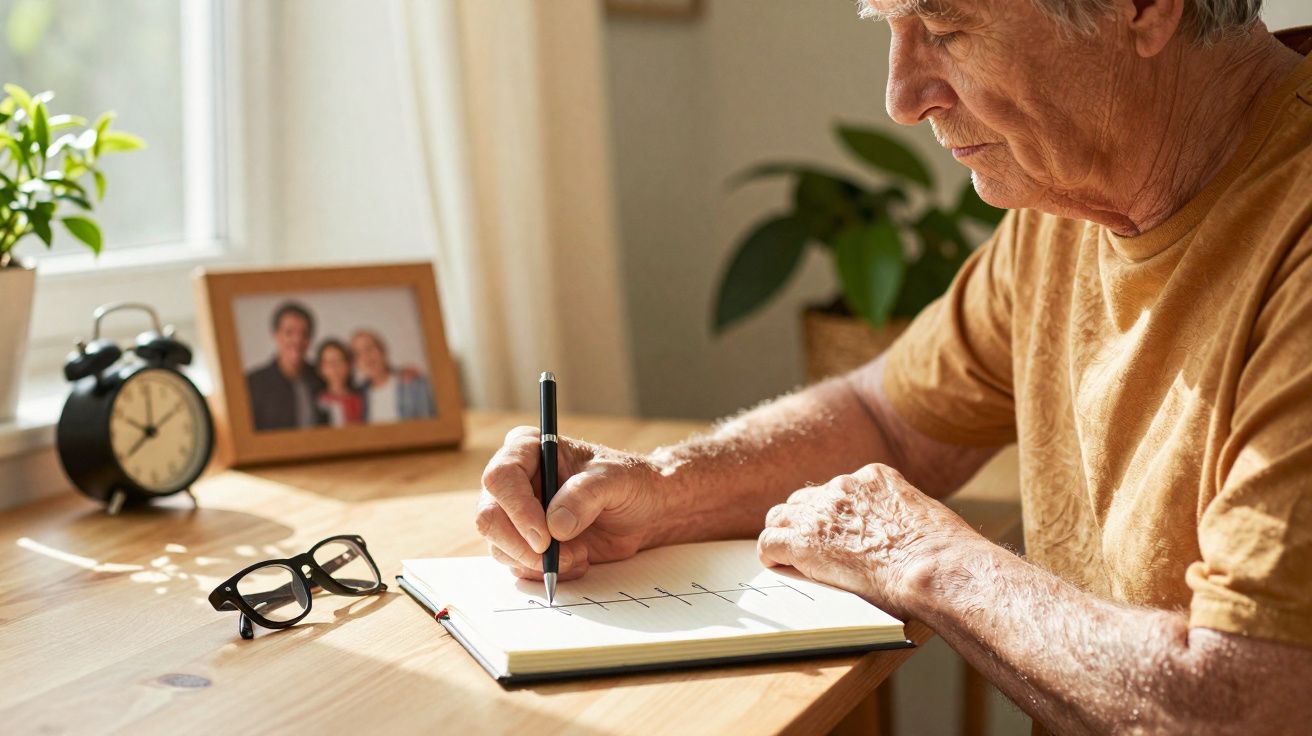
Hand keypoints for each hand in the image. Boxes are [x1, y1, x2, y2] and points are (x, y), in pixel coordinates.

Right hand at [476, 426, 668, 580]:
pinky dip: (544, 572)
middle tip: (558, 557)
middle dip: (522, 545)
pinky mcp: (524, 542)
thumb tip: (555, 525)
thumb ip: (586, 494)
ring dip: (537, 562)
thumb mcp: (616, 479)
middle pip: (489, 516)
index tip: (544, 537)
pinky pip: (517, 565)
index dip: (517, 510)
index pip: (501, 478)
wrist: (646, 512)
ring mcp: (516, 514)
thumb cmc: (630, 483)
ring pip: (499, 546)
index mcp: (528, 449)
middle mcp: (515, 480)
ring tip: (579, 555)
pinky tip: (576, 560)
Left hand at [757, 463, 977, 617]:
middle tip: (810, 548)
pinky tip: (780, 568)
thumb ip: (897, 515)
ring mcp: (821, 512)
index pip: (836, 490)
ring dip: (784, 537)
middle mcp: (843, 487)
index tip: (835, 534)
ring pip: (780, 517)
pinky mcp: (803, 541)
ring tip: (789, 559)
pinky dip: (772, 556)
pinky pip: (770, 543)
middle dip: (804, 523)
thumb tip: (890, 535)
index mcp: (873, 477)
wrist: (935, 568)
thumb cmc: (942, 554)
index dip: (832, 516)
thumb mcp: (923, 516)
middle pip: (804, 500)